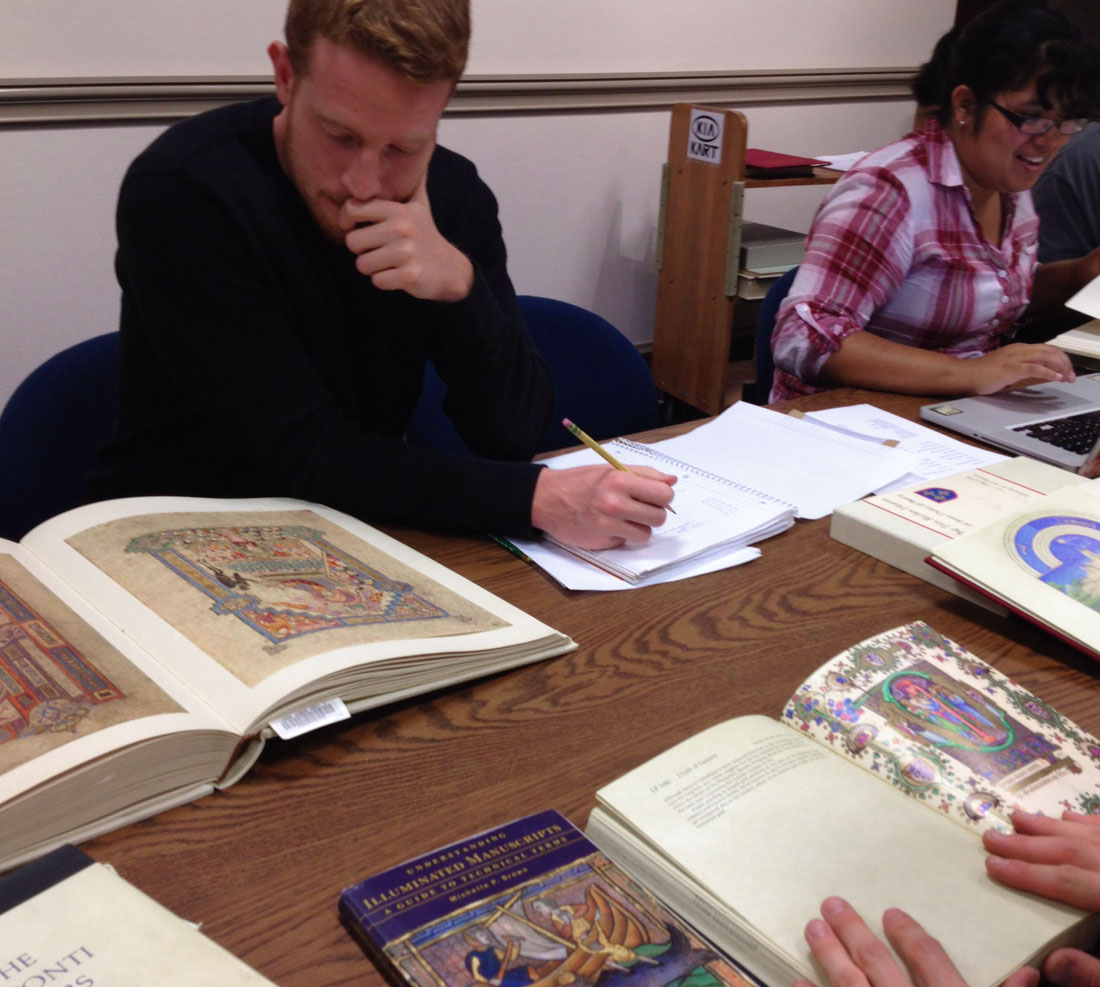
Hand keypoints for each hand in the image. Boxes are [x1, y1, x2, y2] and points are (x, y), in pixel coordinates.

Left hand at [340, 175, 473, 300]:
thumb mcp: (420, 206)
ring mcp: (406, 252)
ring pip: (362, 264)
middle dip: (362, 251)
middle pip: (352, 242)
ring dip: (373, 269)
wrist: (451, 269)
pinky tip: (398, 275)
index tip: (354, 228)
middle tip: (379, 251)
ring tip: (390, 263)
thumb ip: (411, 183)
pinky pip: (377, 281)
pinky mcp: (410, 275)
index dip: (346, 220)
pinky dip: (385, 282)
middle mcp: (401, 228)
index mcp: (397, 210)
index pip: (352, 208)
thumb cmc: (426, 237)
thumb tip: (415, 157)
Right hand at [531, 465, 675, 549]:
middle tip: (639, 507)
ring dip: (639, 527)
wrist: (547, 499)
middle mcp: (615, 504)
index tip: (655, 496)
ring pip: (646, 534)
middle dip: (653, 513)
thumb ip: (644, 474)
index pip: (663, 494)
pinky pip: (627, 541)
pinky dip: (623, 535)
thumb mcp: (611, 469)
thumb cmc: (580, 482)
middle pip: (659, 517)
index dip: (663, 496)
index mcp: (620, 480)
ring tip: (624, 517)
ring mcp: (608, 525)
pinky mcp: (603, 541)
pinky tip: (609, 525)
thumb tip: (672, 481)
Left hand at [791, 896, 1039, 986]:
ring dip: (829, 955)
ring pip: (849, 985)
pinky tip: (794, 981)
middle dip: (854, 932)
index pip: (932, 963)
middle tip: (830, 902)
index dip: (912, 936)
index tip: (892, 912)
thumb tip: (1029, 972)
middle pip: (878, 966)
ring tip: (811, 927)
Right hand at [965, 343, 1074, 394]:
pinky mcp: (1011, 368)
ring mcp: (1015, 358)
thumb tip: (1037, 372)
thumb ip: (1022, 366)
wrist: (966, 375)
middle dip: (1065, 363)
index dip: (1060, 359)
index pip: (1047, 349)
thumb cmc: (982, 374)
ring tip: (1067, 378)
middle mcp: (1020, 349)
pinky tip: (1056, 378)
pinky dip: (1048, 372)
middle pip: (1051, 351)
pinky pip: (1035, 368)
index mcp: (1019, 348)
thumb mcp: (1007, 366)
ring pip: (1046, 357)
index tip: (1066, 371)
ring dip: (1060, 368)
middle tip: (1071, 376)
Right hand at [983, 810, 1099, 986]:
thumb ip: (1095, 976)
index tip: (990, 865)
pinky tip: (1070, 817)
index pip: (1070, 882)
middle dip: (1030, 844)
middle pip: (1076, 851)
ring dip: (1053, 826)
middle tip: (990, 836)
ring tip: (1018, 817)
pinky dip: (1090, 822)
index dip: (1029, 874)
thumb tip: (1050, 962)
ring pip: (1094, 836)